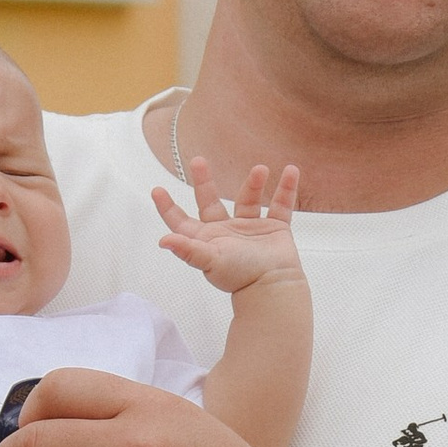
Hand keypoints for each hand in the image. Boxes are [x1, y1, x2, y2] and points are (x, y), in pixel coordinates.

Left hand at [154, 157, 305, 293]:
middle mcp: (226, 231)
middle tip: (198, 161)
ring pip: (249, 199)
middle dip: (204, 182)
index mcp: (207, 239)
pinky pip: (281, 205)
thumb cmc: (241, 276)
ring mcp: (251, 228)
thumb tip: (163, 241)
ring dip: (254, 183)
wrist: (274, 285)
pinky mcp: (275, 228)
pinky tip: (291, 172)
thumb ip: (188, 249)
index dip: (168, 208)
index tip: (156, 190)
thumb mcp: (210, 260)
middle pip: (210, 201)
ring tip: (260, 169)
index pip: (182, 221)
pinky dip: (287, 189)